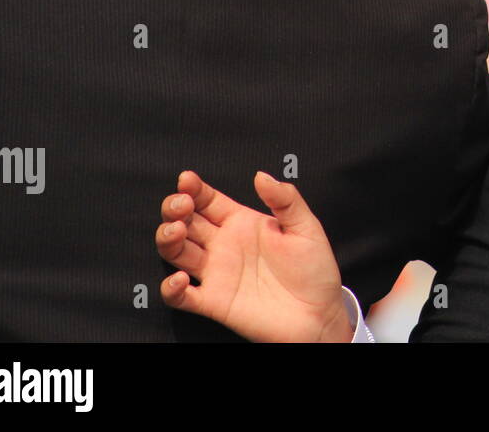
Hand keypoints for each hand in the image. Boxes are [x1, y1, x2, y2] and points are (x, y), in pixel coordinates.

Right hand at [155, 170, 351, 342]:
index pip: (208, 200)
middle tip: (182, 205)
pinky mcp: (214, 303)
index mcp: (242, 223)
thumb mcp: (305, 227)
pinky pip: (180, 297)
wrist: (320, 313)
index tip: (187, 179)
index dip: (194, 188)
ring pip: (176, 253)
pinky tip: (179, 278)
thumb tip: (261, 176)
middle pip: (186, 222)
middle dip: (175, 209)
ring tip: (176, 231)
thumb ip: (285, 199)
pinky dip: (170, 289)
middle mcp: (223, 246)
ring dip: (167, 239)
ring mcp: (216, 274)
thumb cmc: (314, 269)